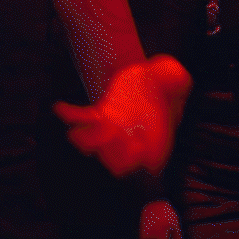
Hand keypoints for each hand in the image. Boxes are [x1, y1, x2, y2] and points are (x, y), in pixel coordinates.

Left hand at [54, 55, 190, 176]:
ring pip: (96, 145)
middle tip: (106, 136)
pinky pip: (82, 120)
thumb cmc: (165, 80)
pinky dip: (70, 115)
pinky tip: (60, 107)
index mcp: (155, 140)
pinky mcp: (100, 116)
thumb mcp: (175, 77)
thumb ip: (176, 80)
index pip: (146, 164)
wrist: (147, 75)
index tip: (135, 148)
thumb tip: (178, 79)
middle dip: (108, 154)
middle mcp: (132, 141)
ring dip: (85, 142)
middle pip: (116, 161)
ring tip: (76, 132)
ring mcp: (113, 130)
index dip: (137, 162)